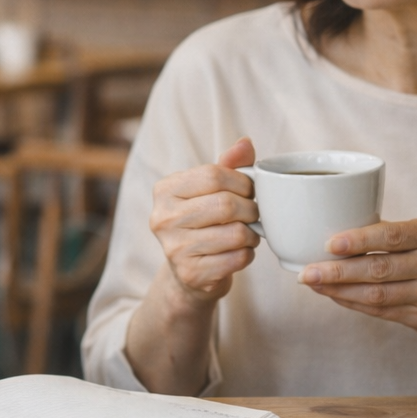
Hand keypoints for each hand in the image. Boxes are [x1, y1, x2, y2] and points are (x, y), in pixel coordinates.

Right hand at [149, 137, 260, 307]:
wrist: (188, 272)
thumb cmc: (203, 222)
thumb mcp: (210, 190)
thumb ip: (228, 165)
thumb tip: (245, 143)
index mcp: (164, 190)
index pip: (213, 175)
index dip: (242, 182)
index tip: (249, 191)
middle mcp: (162, 218)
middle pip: (226, 204)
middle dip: (251, 209)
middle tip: (254, 214)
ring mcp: (174, 249)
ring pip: (235, 233)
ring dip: (252, 234)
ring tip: (248, 233)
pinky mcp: (191, 274)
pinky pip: (237, 258)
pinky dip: (247, 255)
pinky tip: (240, 252)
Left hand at [297, 218, 416, 392]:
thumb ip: (390, 234)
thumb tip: (335, 229)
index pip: (392, 236)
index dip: (359, 240)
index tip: (330, 243)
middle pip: (379, 270)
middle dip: (337, 272)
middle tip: (306, 272)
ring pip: (377, 295)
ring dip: (339, 291)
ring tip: (312, 284)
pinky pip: (381, 312)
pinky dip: (353, 303)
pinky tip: (333, 296)